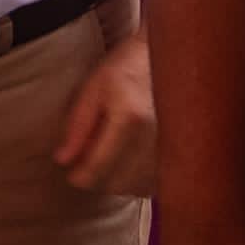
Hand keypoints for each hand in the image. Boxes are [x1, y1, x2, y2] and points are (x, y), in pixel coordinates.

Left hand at [54, 25, 156, 196]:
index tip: (72, 174)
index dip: (80, 176)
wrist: (167, 57)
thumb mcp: (93, 87)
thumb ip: (78, 125)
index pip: (99, 166)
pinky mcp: (181, 153)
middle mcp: (154, 137)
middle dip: (98, 178)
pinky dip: (138, 180)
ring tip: (111, 157)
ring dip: (118, 180)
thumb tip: (63, 160)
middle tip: (90, 161)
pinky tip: (131, 161)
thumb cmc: (125, 67)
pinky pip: (154, 183)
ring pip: (135, 187)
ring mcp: (171, 147)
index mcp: (129, 118)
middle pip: (117, 183)